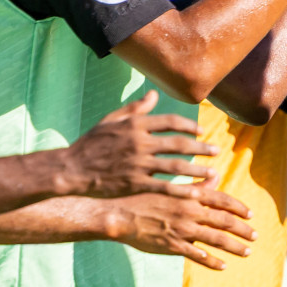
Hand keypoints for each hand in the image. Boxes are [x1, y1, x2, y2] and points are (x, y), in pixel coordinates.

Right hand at [65, 91, 215, 198]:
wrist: (71, 169)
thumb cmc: (91, 143)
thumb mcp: (112, 120)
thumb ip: (136, 108)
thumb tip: (155, 94)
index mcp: (135, 125)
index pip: (171, 121)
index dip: (190, 125)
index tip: (202, 130)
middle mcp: (139, 142)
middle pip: (179, 143)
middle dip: (201, 147)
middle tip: (216, 150)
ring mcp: (138, 163)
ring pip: (176, 165)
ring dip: (197, 169)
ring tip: (212, 172)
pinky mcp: (134, 183)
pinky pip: (164, 187)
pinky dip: (182, 190)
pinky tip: (195, 193)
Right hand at [102, 188, 255, 270]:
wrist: (120, 215)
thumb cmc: (144, 199)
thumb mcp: (172, 188)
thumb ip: (196, 186)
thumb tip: (216, 177)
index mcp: (191, 195)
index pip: (223, 200)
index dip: (239, 208)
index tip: (251, 214)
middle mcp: (190, 212)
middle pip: (225, 221)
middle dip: (243, 230)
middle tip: (256, 236)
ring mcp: (182, 229)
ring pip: (216, 239)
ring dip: (234, 246)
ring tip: (247, 252)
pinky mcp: (173, 245)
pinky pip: (197, 255)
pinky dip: (212, 261)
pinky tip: (223, 266)